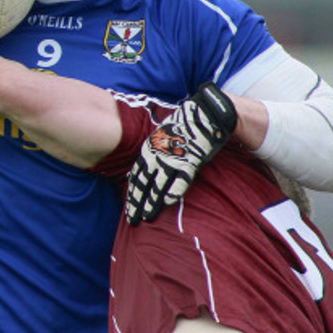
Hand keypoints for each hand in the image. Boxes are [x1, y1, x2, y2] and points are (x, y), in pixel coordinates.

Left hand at [125, 82, 236, 224]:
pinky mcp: (189, 160)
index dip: (133, 192)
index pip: (137, 175)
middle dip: (137, 202)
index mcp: (149, 148)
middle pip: (144, 183)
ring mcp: (172, 158)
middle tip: (132, 219)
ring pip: (158, 185)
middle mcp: (157, 155)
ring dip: (152, 202)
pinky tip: (167, 203)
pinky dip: (173, 191)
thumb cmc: (184, 125)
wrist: (204, 113)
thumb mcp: (162, 136)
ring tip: (147, 217)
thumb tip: (148, 165)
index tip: (129, 207)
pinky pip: (179, 180)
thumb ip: (155, 150)